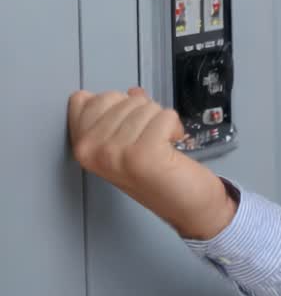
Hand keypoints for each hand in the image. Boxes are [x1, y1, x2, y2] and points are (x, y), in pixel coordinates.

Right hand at [67, 87, 236, 239]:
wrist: (185, 205)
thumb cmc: (157, 172)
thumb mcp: (126, 142)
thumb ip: (122, 116)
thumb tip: (133, 91)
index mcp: (81, 146)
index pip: (83, 98)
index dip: (115, 104)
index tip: (127, 127)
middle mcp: (90, 150)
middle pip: (120, 97)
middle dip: (142, 111)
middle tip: (149, 139)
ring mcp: (114, 153)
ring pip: (146, 105)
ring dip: (161, 121)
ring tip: (161, 146)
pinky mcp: (142, 154)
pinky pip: (165, 115)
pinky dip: (175, 126)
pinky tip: (172, 146)